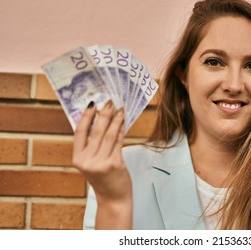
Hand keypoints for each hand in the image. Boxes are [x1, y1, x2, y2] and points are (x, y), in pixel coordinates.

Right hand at [73, 100, 132, 228]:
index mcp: (77, 158)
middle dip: (104, 114)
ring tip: (120, 110)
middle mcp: (86, 160)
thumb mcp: (92, 162)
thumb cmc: (104, 178)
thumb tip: (101, 119)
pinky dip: (121, 131)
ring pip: (108, 135)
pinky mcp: (114, 164)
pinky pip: (118, 142)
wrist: (113, 198)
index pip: (79, 132)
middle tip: (110, 102)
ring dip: (115, 120)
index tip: (92, 104)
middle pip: (95, 131)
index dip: (86, 117)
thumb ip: (93, 145)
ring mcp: (100, 163)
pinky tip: (124, 123)